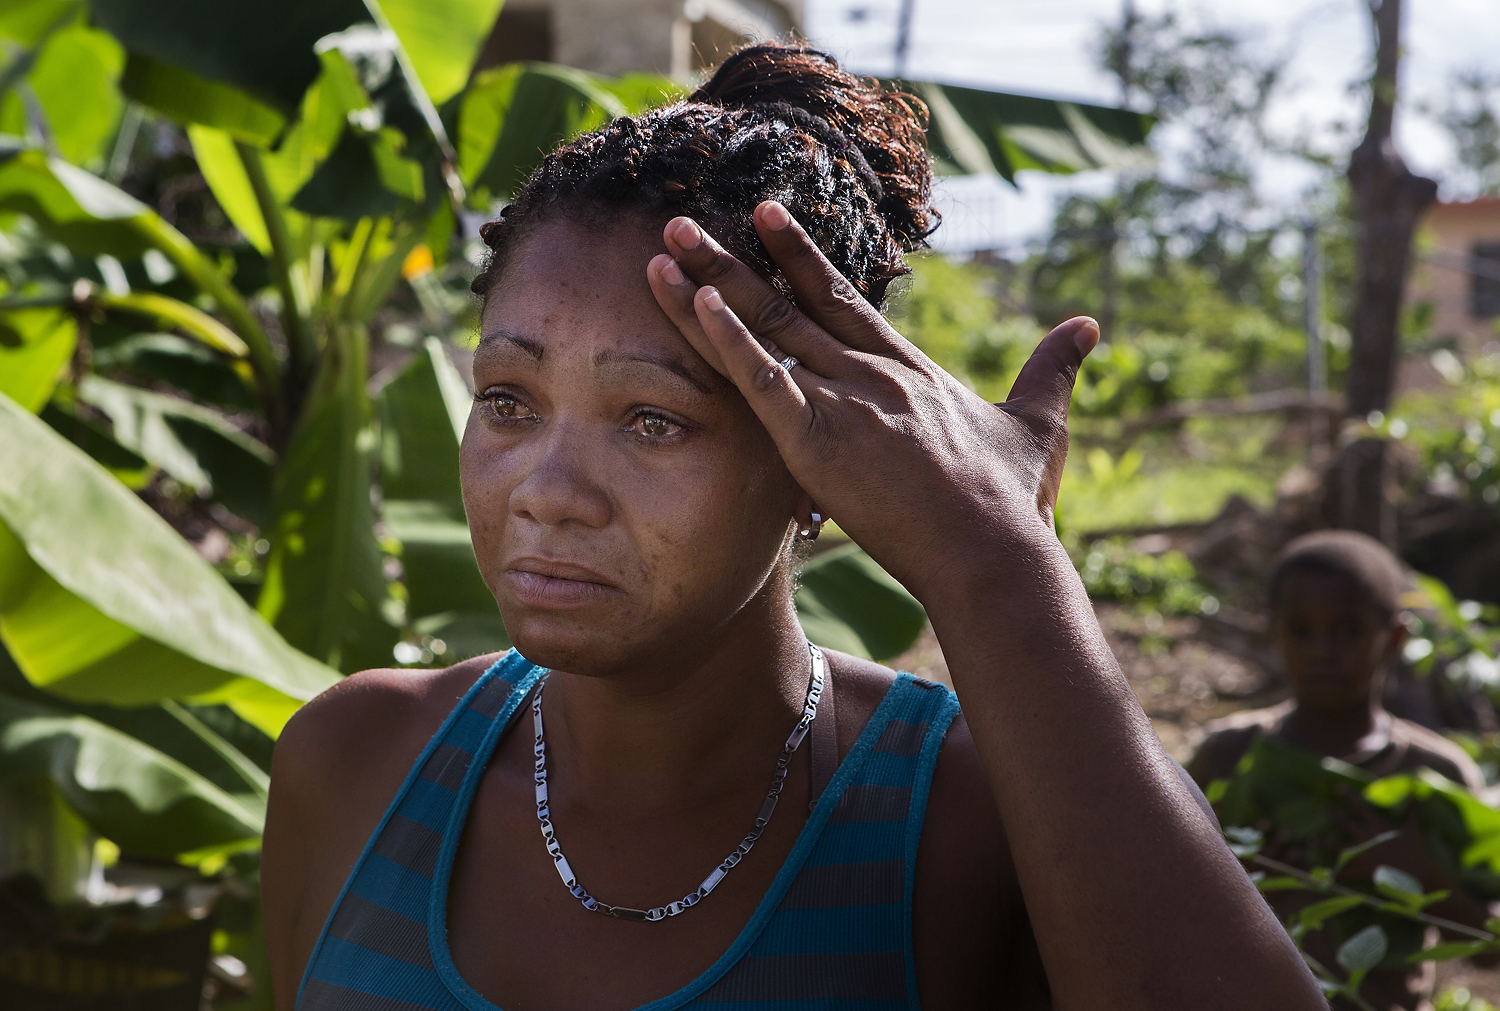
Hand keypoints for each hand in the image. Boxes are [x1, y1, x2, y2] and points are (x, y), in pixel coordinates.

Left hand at [645, 201, 1098, 602]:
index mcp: (908, 369)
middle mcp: (871, 373)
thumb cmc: (1012, 502)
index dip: (801, 259)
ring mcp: (844, 402)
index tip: (768, 218)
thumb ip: (1052, 370)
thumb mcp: (1037, 425)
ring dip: (710, 286)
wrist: (993, 554)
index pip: (843, 299)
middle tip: (686, 221)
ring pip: (765, 332)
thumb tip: (1089, 326)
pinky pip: (763, 382)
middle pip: (789, 303)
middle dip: (735, 260)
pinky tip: (698, 304)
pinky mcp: (820, 442)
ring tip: (666, 246)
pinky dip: (728, 343)